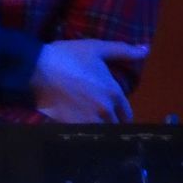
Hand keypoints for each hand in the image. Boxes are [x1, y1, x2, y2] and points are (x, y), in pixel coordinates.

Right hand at [31, 40, 148, 122]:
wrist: (35, 69)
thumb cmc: (66, 56)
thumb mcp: (95, 48)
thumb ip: (123, 50)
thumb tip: (146, 49)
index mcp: (114, 93)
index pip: (127, 113)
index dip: (119, 111)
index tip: (111, 108)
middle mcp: (106, 110)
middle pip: (116, 125)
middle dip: (110, 120)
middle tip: (97, 113)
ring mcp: (89, 120)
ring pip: (102, 131)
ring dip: (97, 127)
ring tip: (87, 120)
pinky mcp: (73, 126)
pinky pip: (86, 134)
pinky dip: (83, 131)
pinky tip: (75, 122)